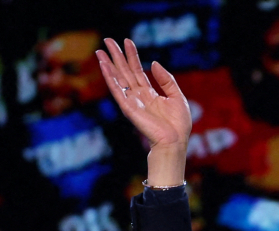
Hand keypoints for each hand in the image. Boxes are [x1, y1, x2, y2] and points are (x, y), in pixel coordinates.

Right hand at [97, 38, 190, 186]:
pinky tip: (104, 66)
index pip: (138, 71)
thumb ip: (167, 80)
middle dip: (117, 56)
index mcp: (150, 94)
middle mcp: (138, 96)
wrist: (175, 142)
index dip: (132, 56)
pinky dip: (110, 78)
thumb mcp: (177, 97)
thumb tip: (153, 63)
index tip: (127, 41)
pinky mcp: (128, 108)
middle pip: (125, 72)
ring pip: (118, 79)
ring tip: (100, 50)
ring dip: (108, 64)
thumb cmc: (178, 125)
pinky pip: (116, 90)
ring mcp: (132, 101)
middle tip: (108, 40)